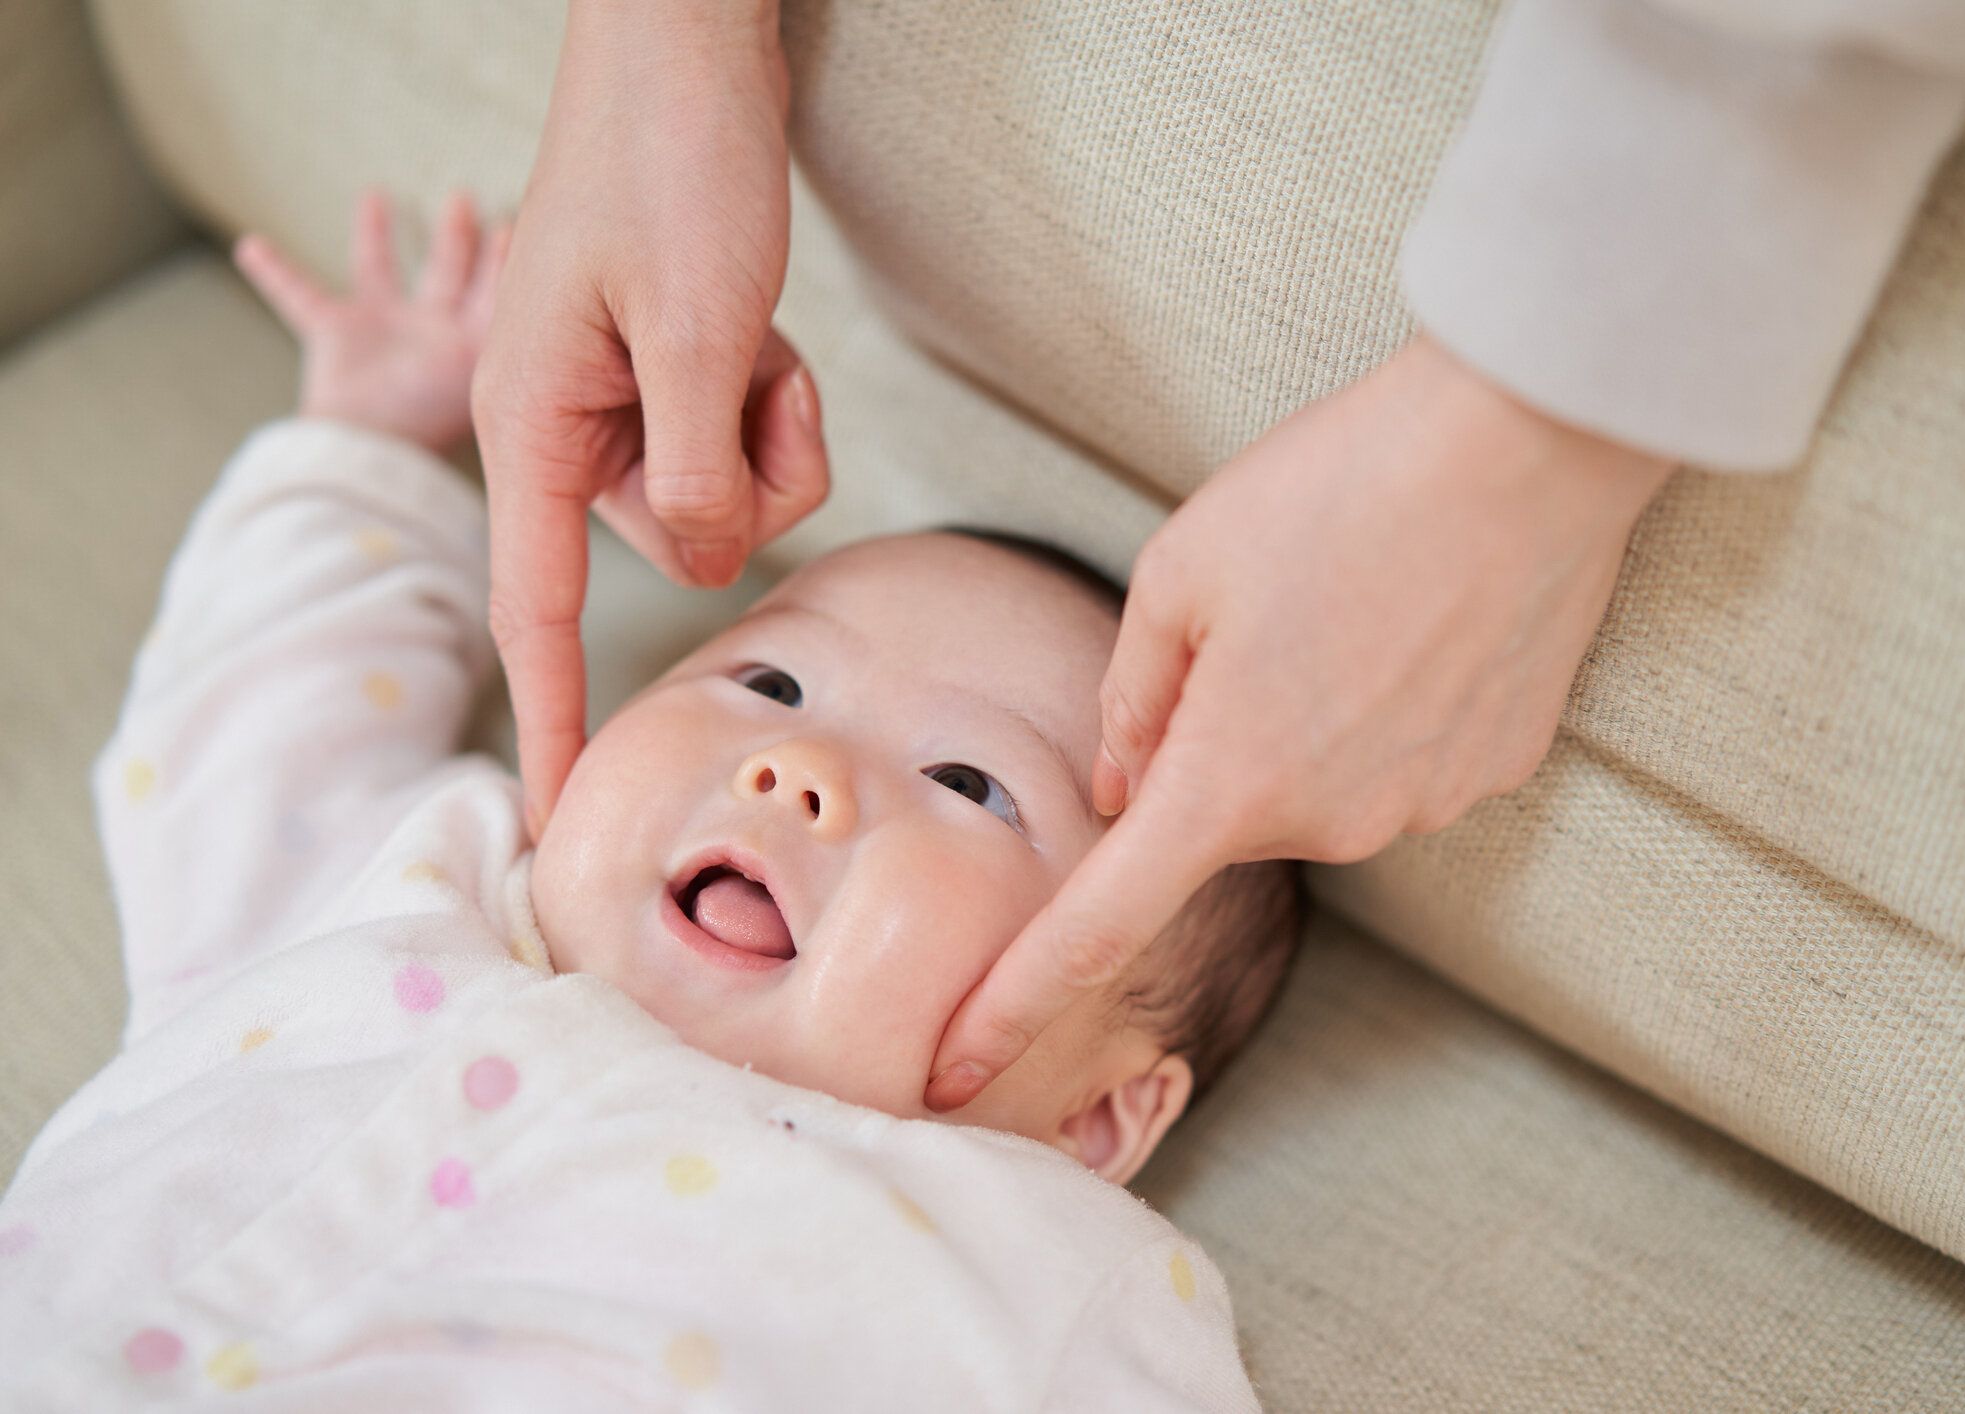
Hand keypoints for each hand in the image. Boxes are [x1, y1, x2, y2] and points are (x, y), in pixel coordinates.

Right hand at [234, 188, 510, 454]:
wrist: (368, 449)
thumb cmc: (430, 413)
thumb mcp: (481, 356)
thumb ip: (510, 320)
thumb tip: (549, 264)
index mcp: (468, 341)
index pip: (490, 290)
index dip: (498, 259)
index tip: (508, 224)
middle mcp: (427, 331)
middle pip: (444, 273)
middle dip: (454, 237)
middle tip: (461, 198)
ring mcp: (380, 331)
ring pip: (378, 271)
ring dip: (375, 236)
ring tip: (376, 196)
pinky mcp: (332, 335)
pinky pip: (298, 295)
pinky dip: (274, 272)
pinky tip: (251, 246)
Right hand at [473, 0, 828, 836]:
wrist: (686, 53)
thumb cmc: (669, 165)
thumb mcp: (695, 327)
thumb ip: (696, 469)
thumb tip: (707, 564)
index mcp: (533, 426)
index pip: (537, 611)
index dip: (555, 722)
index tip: (559, 824)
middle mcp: (566, 430)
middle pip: (682, 545)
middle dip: (747, 480)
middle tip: (750, 371)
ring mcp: (618, 405)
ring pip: (729, 500)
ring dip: (769, 429)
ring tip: (750, 332)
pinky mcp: (667, 380)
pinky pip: (744, 443)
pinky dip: (774, 400)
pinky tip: (758, 328)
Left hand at [924, 332, 1676, 1110]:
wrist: (1525, 445)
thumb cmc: (1335, 487)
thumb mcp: (1181, 570)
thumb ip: (1129, 698)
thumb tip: (1117, 789)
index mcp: (1224, 781)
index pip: (1097, 927)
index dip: (1016, 1006)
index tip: (957, 1074)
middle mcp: (1327, 824)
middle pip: (1226, 811)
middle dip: (1218, 739)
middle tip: (1268, 606)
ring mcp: (1423, 805)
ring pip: (1319, 785)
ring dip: (1308, 717)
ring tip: (1356, 592)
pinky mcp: (1495, 771)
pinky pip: (1405, 760)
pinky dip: (1392, 706)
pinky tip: (1419, 616)